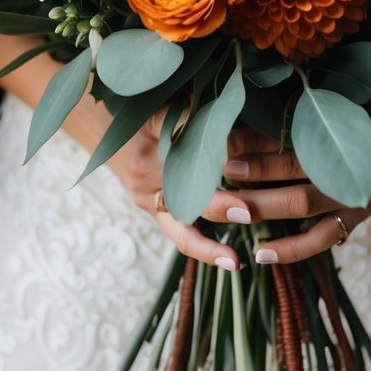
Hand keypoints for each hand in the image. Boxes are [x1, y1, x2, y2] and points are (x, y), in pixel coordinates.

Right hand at [107, 111, 259, 271]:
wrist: (123, 134)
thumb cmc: (158, 114)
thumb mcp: (172, 107)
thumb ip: (197, 114)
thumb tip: (232, 121)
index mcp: (151, 140)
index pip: (187, 150)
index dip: (218, 153)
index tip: (245, 161)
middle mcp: (145, 175)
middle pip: (185, 194)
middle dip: (218, 203)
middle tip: (247, 210)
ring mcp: (147, 199)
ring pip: (180, 228)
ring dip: (209, 246)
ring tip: (234, 261)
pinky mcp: (155, 215)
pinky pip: (180, 238)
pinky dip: (205, 251)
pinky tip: (232, 262)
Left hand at [217, 99, 370, 264]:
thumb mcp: (346, 94)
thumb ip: (305, 106)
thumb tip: (253, 110)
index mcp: (353, 134)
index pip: (299, 148)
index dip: (260, 152)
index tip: (224, 151)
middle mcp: (356, 169)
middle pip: (299, 185)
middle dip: (256, 189)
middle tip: (218, 189)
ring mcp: (360, 194)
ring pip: (307, 211)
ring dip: (267, 214)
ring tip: (231, 217)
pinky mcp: (361, 212)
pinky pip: (325, 238)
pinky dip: (293, 249)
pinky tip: (262, 254)